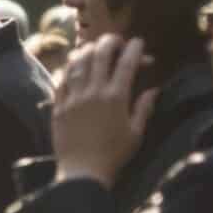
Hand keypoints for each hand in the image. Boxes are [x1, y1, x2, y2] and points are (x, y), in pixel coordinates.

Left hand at [53, 34, 155, 189]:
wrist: (83, 172)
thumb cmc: (114, 155)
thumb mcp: (136, 133)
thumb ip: (144, 108)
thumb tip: (154, 90)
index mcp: (116, 97)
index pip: (126, 63)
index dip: (134, 49)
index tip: (139, 42)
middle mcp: (93, 92)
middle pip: (100, 56)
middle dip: (110, 42)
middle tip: (116, 41)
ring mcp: (73, 98)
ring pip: (78, 64)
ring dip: (87, 51)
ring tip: (93, 48)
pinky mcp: (58, 106)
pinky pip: (61, 80)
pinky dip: (68, 69)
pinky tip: (72, 65)